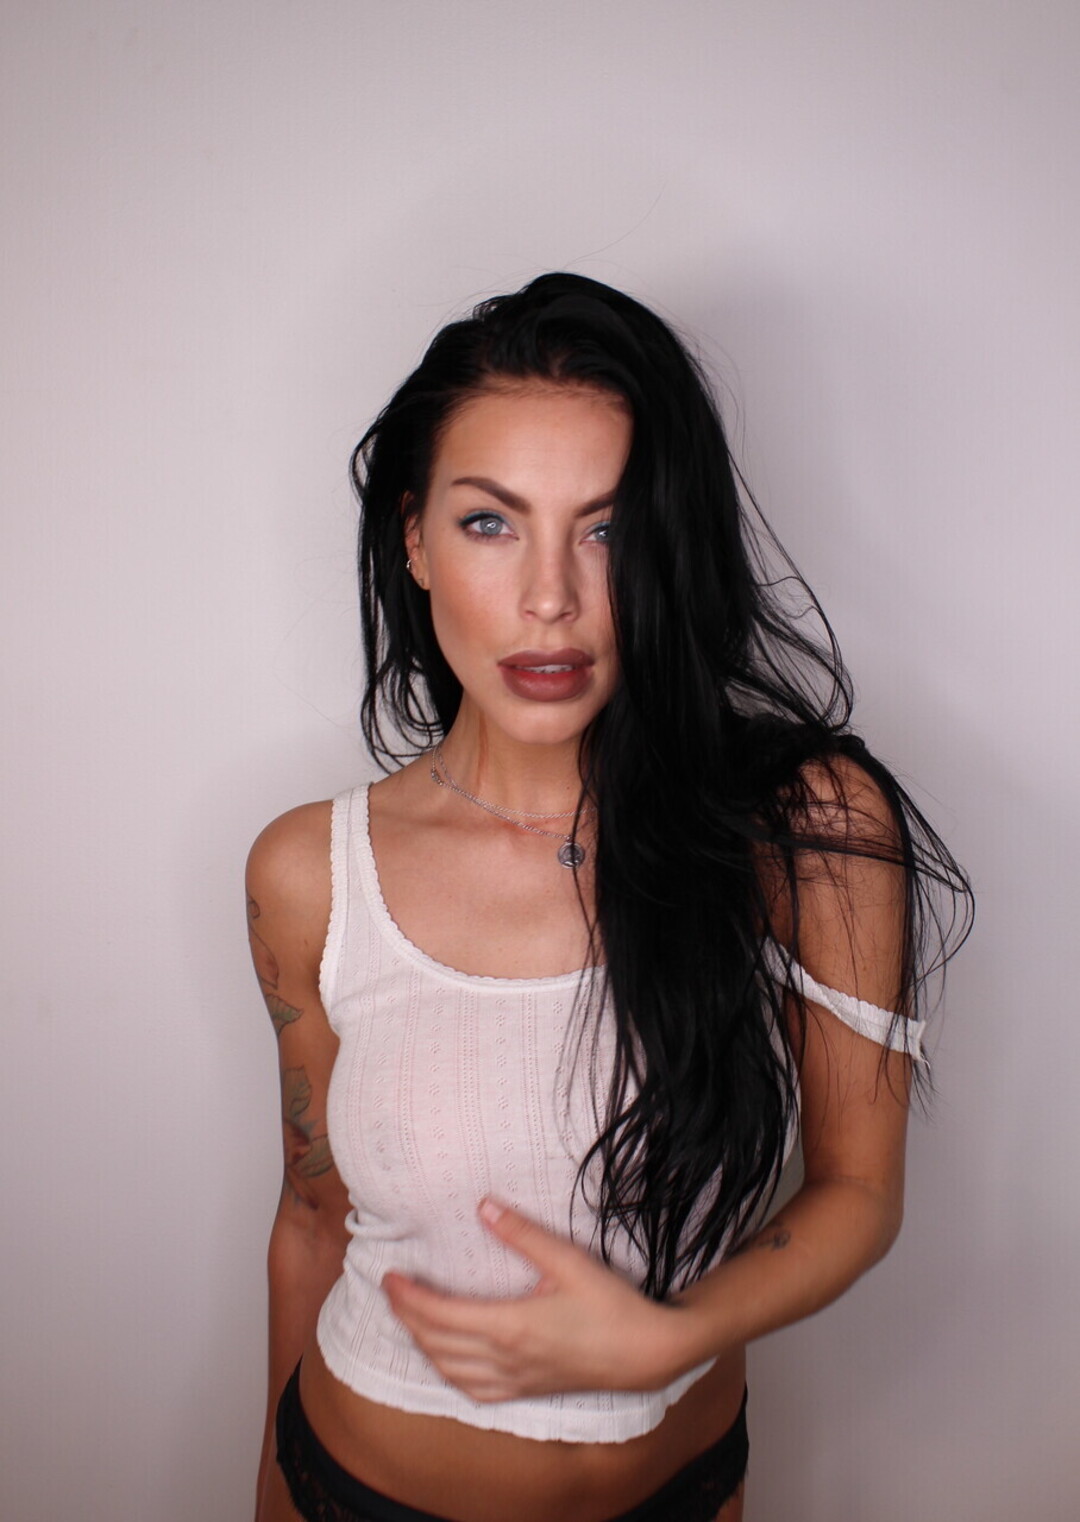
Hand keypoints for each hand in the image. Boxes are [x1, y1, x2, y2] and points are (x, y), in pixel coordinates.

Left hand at [381, 1199, 702, 1402]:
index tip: (390, 1276)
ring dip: (422, 1345)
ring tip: (410, 1318)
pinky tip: (446, 1359)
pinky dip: (448, 1373)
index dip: (408, 1297)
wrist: (647, 1354)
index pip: (440, 1315)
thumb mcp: (569, 1260)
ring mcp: (515, 1380)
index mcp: (510, 1326)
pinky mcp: (526, 1391)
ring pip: (450, 1370)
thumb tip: (483, 1206)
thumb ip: (522, 1234)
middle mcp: (505, 1359)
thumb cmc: (611, 1305)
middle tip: (391, 1289)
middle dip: (406, 1317)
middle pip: (436, 1343)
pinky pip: (473, 1390)